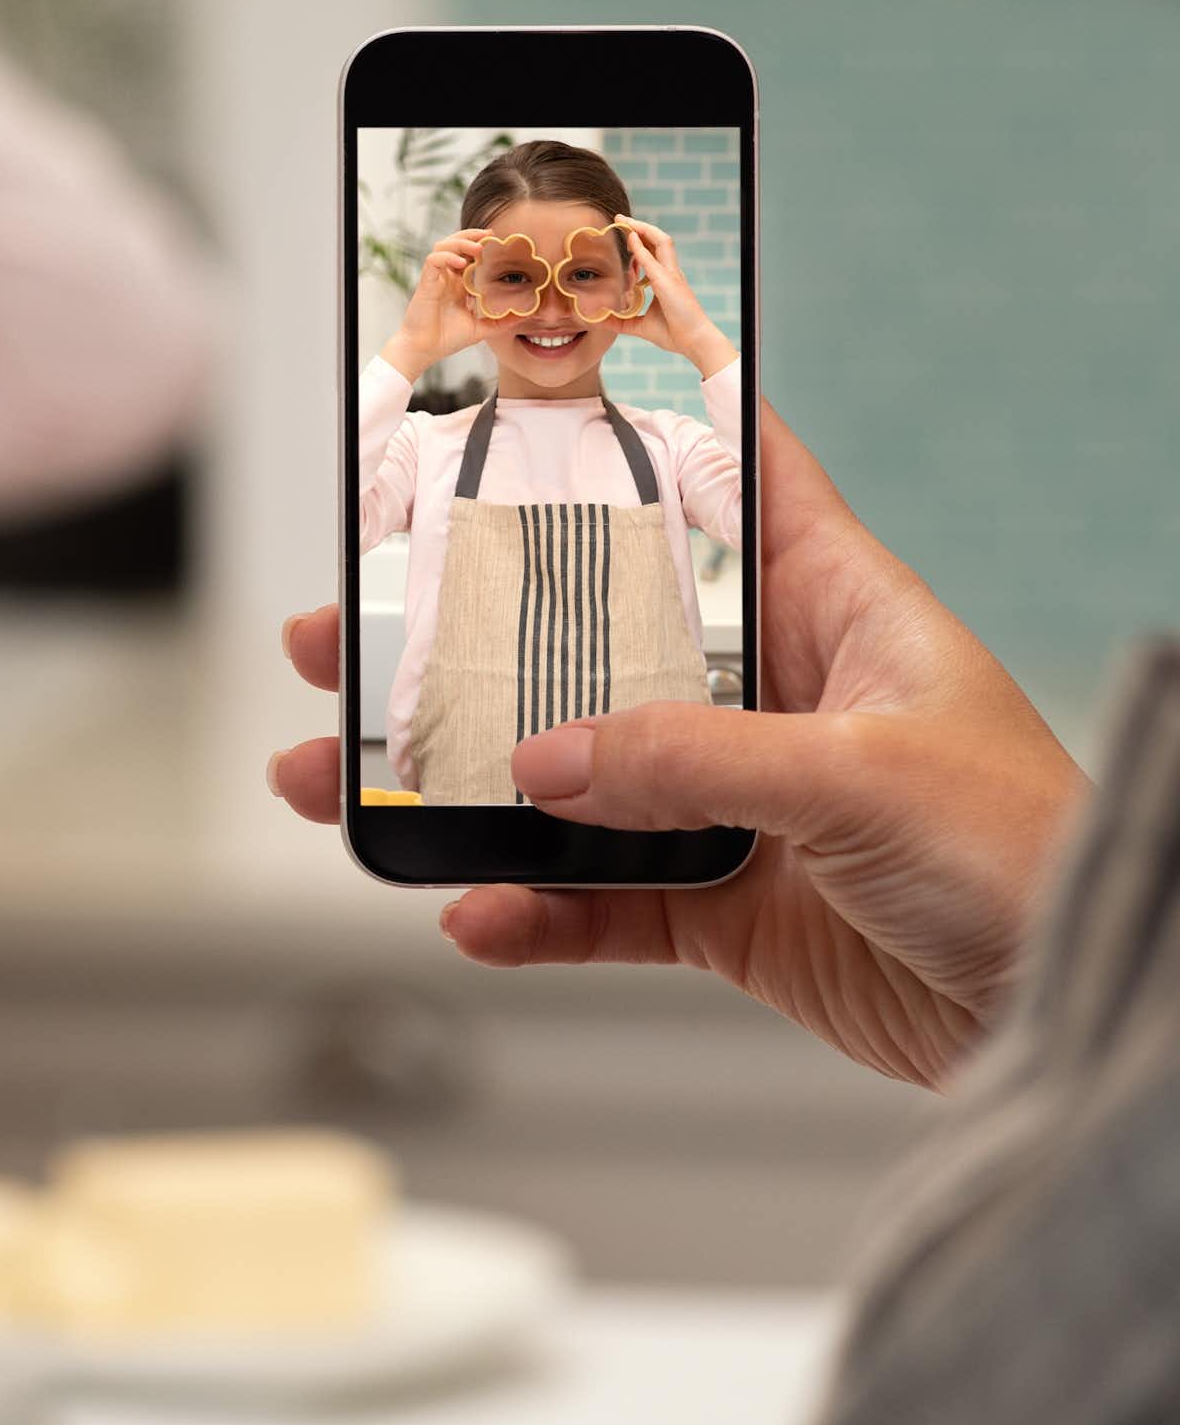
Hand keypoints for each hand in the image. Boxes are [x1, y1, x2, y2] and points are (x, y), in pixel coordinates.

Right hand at [269, 407, 1088, 1087]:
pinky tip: (473, 910)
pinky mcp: (724, 903)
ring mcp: (737, 801)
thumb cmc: (1034, 856)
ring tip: (347, 782)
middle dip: (464, 636)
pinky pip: (597, 898)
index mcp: (830, 604)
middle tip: (353, 629)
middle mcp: (771, 691)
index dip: (626, 432)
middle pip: (588, 638)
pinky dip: (528, 908)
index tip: (516, 402)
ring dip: (457, 785)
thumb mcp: (863, 775)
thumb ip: (694, 761)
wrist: (1077, 1022)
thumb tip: (544, 760)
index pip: (723, 478)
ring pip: (565, 776)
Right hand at [380, 229, 492, 380]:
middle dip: (471, 235)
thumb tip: (526, 316)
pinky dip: (447, 257)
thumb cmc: (447, 339)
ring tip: (477, 248)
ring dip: (460, 242)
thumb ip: (502, 321)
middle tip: (489, 235)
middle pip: (454, 243)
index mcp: (458, 284)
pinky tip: (461, 263)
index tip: (497, 240)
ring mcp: (436, 278)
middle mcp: (447, 277)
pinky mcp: (426, 283)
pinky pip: (433, 260)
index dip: (480, 244)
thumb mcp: (482, 328)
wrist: (424, 350)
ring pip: (442, 246)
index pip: (467, 255)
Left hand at [611, 216, 733, 376]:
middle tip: (620, 219)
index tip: (624, 232)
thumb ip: (620, 322)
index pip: (653, 252)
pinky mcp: (669, 283)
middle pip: (658, 240)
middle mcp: (670, 273)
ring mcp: (672, 275)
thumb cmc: (673, 333)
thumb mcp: (638, 326)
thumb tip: (600, 320)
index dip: (639, 240)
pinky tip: (630, 237)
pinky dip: (641, 248)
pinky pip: (653, 260)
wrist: (693, 342)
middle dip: (640, 226)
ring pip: (661, 241)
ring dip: (642, 228)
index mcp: (666, 279)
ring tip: (625, 221)